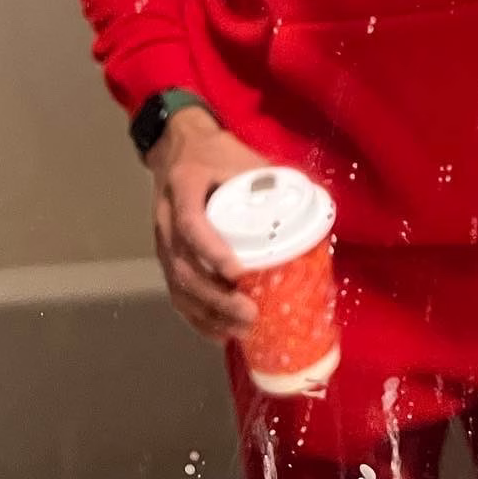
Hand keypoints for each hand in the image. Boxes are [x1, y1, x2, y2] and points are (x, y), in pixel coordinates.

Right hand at [148, 108, 264, 342]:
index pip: (191, 224)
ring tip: (240, 329)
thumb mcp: (242, 157)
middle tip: (249, 313)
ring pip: (177, 285)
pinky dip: (196, 317)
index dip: (213, 252)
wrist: (179, 146)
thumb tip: (315, 202)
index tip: (239, 273)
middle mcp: (165, 218)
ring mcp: (162, 241)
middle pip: (182, 266)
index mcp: (184, 187)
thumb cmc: (216, 153)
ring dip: (208, 313)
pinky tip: (219, 332)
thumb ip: (271, 180)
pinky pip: (176, 292)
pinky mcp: (167, 257)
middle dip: (215, 296)